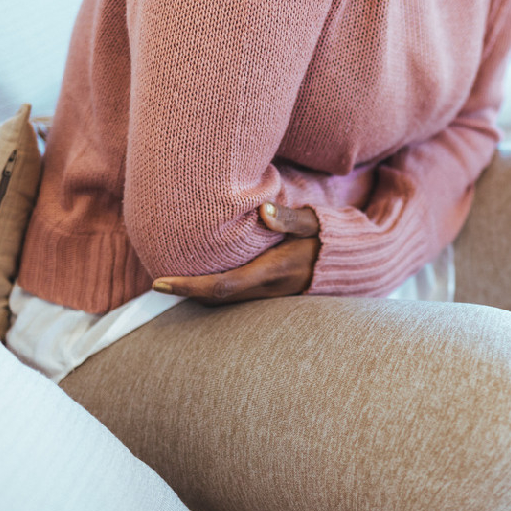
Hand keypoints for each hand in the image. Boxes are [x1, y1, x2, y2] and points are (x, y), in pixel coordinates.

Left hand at [151, 203, 320, 305]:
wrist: (353, 265)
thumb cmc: (330, 239)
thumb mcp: (313, 223)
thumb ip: (289, 217)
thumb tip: (263, 209)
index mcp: (272, 271)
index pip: (222, 286)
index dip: (188, 287)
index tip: (159, 282)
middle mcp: (267, 290)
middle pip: (216, 299)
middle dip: (186, 292)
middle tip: (157, 281)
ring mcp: (270, 297)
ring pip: (225, 301)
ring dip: (198, 293)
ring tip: (173, 278)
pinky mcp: (271, 295)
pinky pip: (236, 297)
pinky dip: (214, 290)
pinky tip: (204, 276)